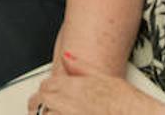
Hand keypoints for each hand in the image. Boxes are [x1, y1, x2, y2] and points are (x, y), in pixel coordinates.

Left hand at [28, 53, 164, 114]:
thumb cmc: (125, 103)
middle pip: (40, 100)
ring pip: (42, 114)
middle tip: (42, 105)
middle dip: (40, 102)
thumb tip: (66, 55)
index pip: (47, 84)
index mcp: (73, 86)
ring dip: (43, 113)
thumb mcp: (104, 77)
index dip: (46, 88)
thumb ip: (81, 66)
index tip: (48, 91)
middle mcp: (66, 103)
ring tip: (46, 113)